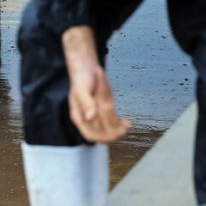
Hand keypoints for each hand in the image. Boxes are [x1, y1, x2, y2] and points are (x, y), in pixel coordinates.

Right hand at [63, 26, 130, 142]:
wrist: (87, 68)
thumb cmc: (81, 78)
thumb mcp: (81, 89)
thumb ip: (86, 103)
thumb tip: (90, 116)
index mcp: (78, 116)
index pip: (90, 134)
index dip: (102, 137)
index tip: (114, 134)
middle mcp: (88, 119)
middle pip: (102, 132)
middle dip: (114, 131)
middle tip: (125, 128)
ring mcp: (97, 115)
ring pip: (110, 127)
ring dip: (117, 123)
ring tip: (126, 123)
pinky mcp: (105, 111)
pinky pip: (114, 121)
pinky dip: (120, 122)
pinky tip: (127, 122)